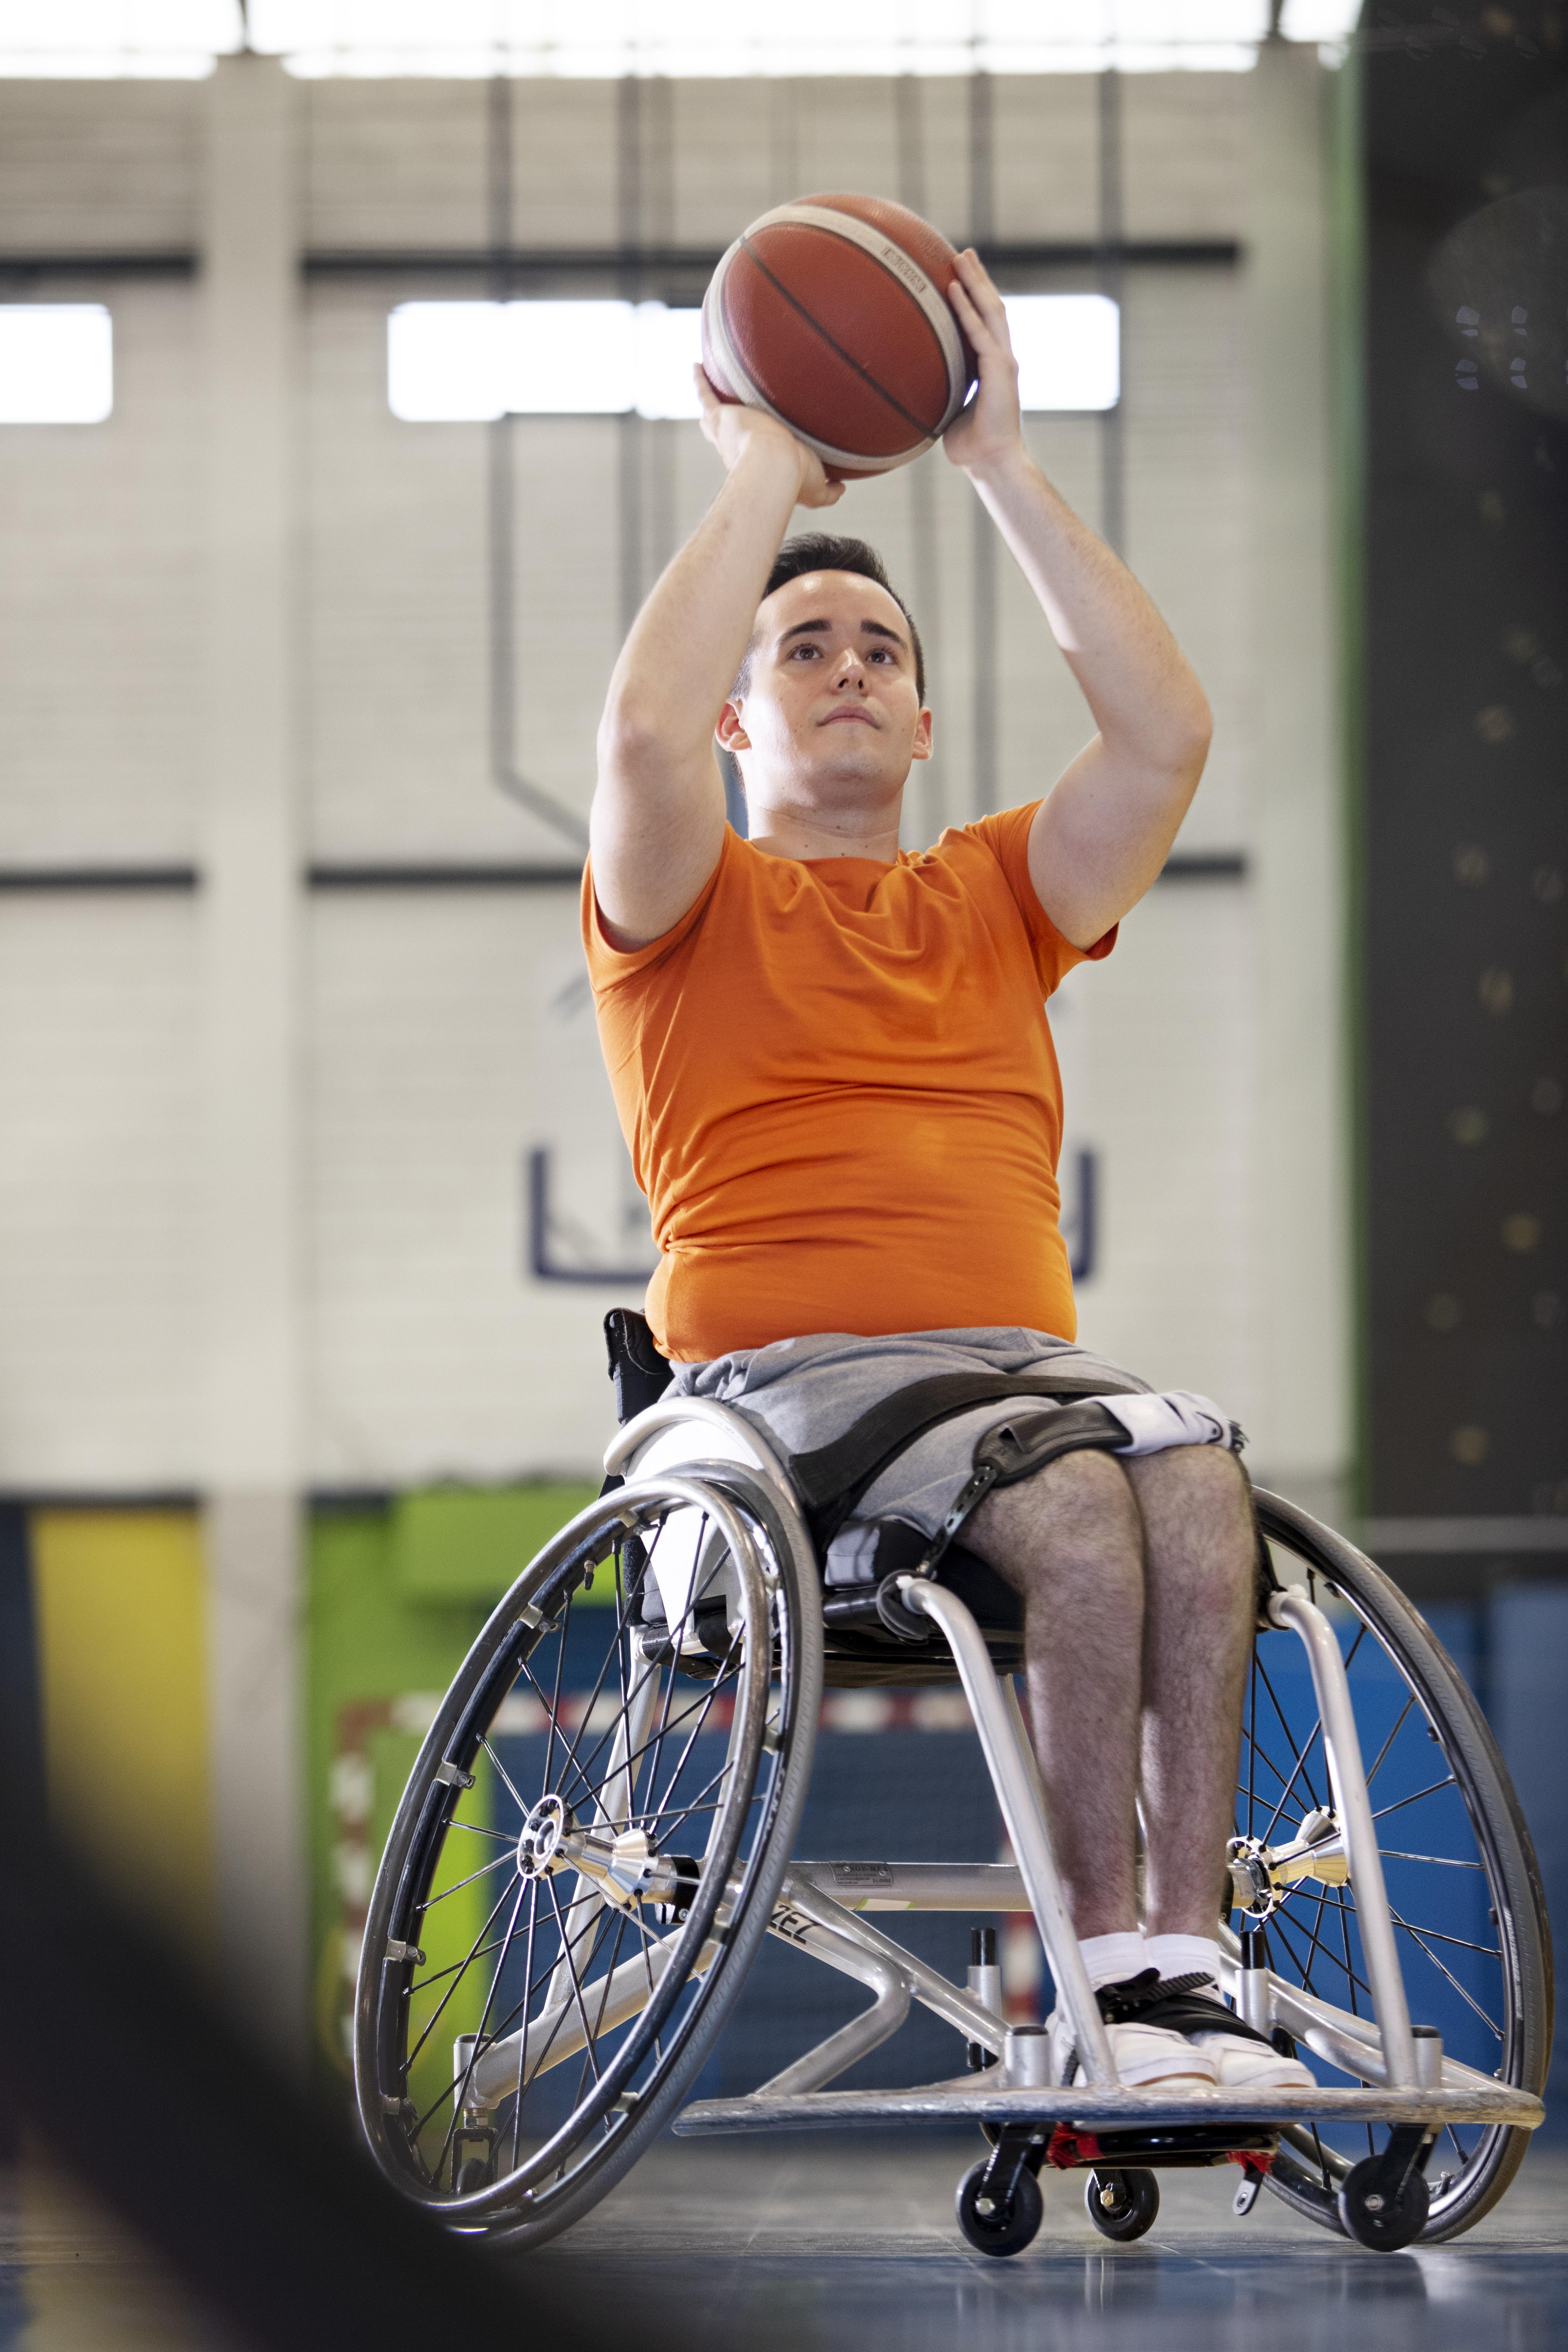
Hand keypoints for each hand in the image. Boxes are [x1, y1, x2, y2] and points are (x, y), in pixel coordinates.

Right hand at [695, 366, 844, 508]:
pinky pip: (706, 394)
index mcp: (756, 465)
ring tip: (703, 385)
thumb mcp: (818, 491)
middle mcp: (736, 450)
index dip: (751, 450)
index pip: (752, 455)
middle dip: (720, 428)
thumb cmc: (796, 479)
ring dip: (708, 403)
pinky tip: (696, 365)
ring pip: (711, 416)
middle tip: (719, 415)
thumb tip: (842, 488)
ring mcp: (727, 432)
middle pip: (724, 437)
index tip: (753, 443)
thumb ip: (831, 491)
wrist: (778, 464)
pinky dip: (699, 381)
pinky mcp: (722, 416)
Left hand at [941, 249, 1024, 475]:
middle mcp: (1002, 358)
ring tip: (961, 258)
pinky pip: (980, 333)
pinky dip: (967, 311)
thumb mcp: (950, 410)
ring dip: (975, 282)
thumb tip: (913, 390)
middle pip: (992, 307)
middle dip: (978, 278)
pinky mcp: (1000, 370)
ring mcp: (1004, 361)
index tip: (960, 275)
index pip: (986, 323)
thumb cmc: (970, 445)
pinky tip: (953, 290)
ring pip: (991, 311)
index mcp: (993, 366)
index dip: (975, 297)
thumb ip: (940, 393)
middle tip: (963, 253)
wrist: (991, 461)